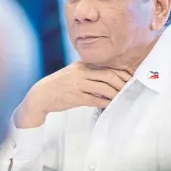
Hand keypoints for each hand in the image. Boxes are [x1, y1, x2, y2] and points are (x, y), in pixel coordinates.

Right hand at [15, 62, 131, 127]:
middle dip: (122, 83)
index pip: (107, 67)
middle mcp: (81, 73)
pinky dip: (106, 102)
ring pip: (104, 88)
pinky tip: (111, 105)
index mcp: (82, 65)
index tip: (130, 79)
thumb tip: (108, 78)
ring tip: (122, 98)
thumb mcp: (73, 73)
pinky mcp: (76, 97)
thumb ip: (88, 73)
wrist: (41, 94)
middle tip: (130, 90)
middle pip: (109, 75)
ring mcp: (78, 85)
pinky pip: (96, 100)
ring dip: (115, 94)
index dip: (121, 74)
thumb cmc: (59, 85)